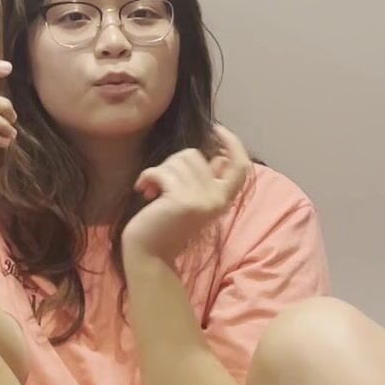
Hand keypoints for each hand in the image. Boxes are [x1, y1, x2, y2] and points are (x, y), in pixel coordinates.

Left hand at [121, 124, 251, 265]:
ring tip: (153, 191)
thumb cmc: (167, 224)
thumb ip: (207, 179)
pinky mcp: (182, 201)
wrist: (151, 255)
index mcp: (224, 199)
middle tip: (161, 184)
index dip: (232, 143)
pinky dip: (147, 177)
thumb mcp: (194, 200)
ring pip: (177, 160)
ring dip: (159, 171)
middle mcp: (218, 199)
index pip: (241, 165)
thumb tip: (217, 156)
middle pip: (195, 155)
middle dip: (172, 163)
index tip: (216, 128)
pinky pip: (162, 171)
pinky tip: (143, 190)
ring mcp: (202, 200)